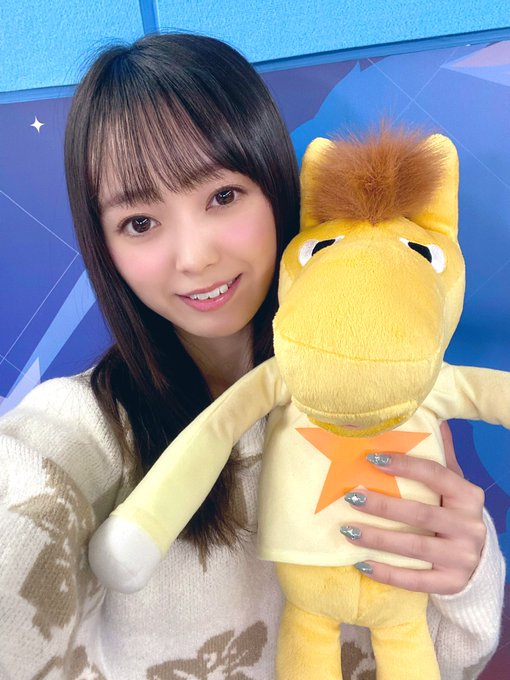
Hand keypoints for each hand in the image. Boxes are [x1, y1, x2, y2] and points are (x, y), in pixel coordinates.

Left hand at [341, 422, 486, 594]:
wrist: (479, 562)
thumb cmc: (455, 514)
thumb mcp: (454, 486)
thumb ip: (442, 458)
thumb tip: (434, 420)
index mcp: (469, 497)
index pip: (436, 476)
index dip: (405, 466)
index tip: (372, 458)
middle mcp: (470, 527)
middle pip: (420, 515)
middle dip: (382, 505)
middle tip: (350, 496)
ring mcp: (462, 558)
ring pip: (414, 549)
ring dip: (377, 539)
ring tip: (347, 529)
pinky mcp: (452, 584)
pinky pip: (415, 580)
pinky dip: (386, 573)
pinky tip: (360, 564)